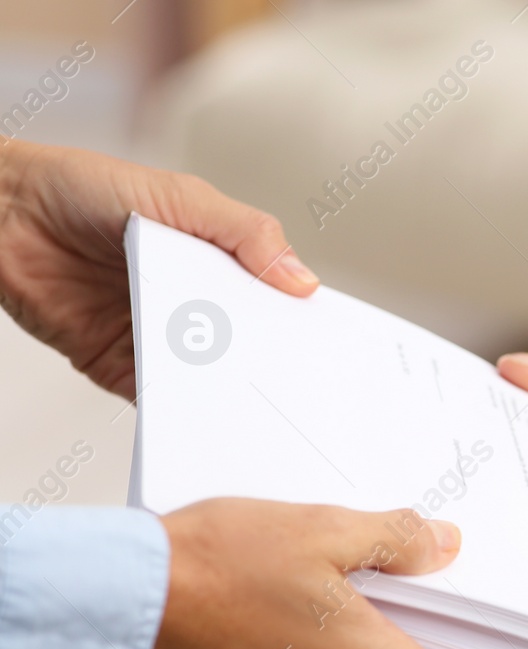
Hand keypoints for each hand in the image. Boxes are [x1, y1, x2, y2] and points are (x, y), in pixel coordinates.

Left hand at [0, 139, 316, 398]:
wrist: (2, 212)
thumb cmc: (84, 187)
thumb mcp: (181, 197)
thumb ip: (244, 233)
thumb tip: (302, 280)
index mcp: (222, 265)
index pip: (276, 302)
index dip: (303, 324)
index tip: (331, 349)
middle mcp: (197, 306)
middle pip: (250, 348)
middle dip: (275, 368)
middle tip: (305, 391)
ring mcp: (162, 339)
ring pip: (211, 379)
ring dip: (233, 394)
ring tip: (262, 410)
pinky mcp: (123, 368)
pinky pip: (162, 399)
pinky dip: (182, 412)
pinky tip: (206, 418)